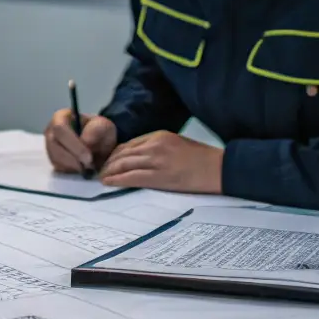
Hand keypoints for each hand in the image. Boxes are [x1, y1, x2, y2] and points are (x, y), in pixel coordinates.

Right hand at [45, 111, 116, 174]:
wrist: (99, 142)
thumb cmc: (99, 130)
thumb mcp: (102, 126)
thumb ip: (95, 131)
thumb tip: (85, 142)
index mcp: (60, 117)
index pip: (60, 129)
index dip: (73, 145)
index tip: (89, 158)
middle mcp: (51, 131)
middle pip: (54, 146)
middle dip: (73, 159)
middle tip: (89, 167)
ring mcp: (49, 146)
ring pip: (55, 159)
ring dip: (72, 166)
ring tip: (88, 167)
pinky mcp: (53, 160)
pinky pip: (58, 168)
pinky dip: (71, 171)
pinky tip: (82, 168)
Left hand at [98, 131, 222, 193]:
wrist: (219, 168)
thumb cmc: (202, 158)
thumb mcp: (177, 144)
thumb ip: (158, 147)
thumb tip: (139, 157)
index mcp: (159, 135)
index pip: (129, 144)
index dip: (115, 154)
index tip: (108, 161)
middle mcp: (155, 145)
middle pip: (123, 153)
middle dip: (108, 163)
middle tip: (99, 171)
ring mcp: (156, 160)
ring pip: (124, 164)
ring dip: (109, 171)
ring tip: (101, 178)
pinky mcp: (160, 176)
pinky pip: (131, 177)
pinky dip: (117, 180)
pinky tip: (108, 182)